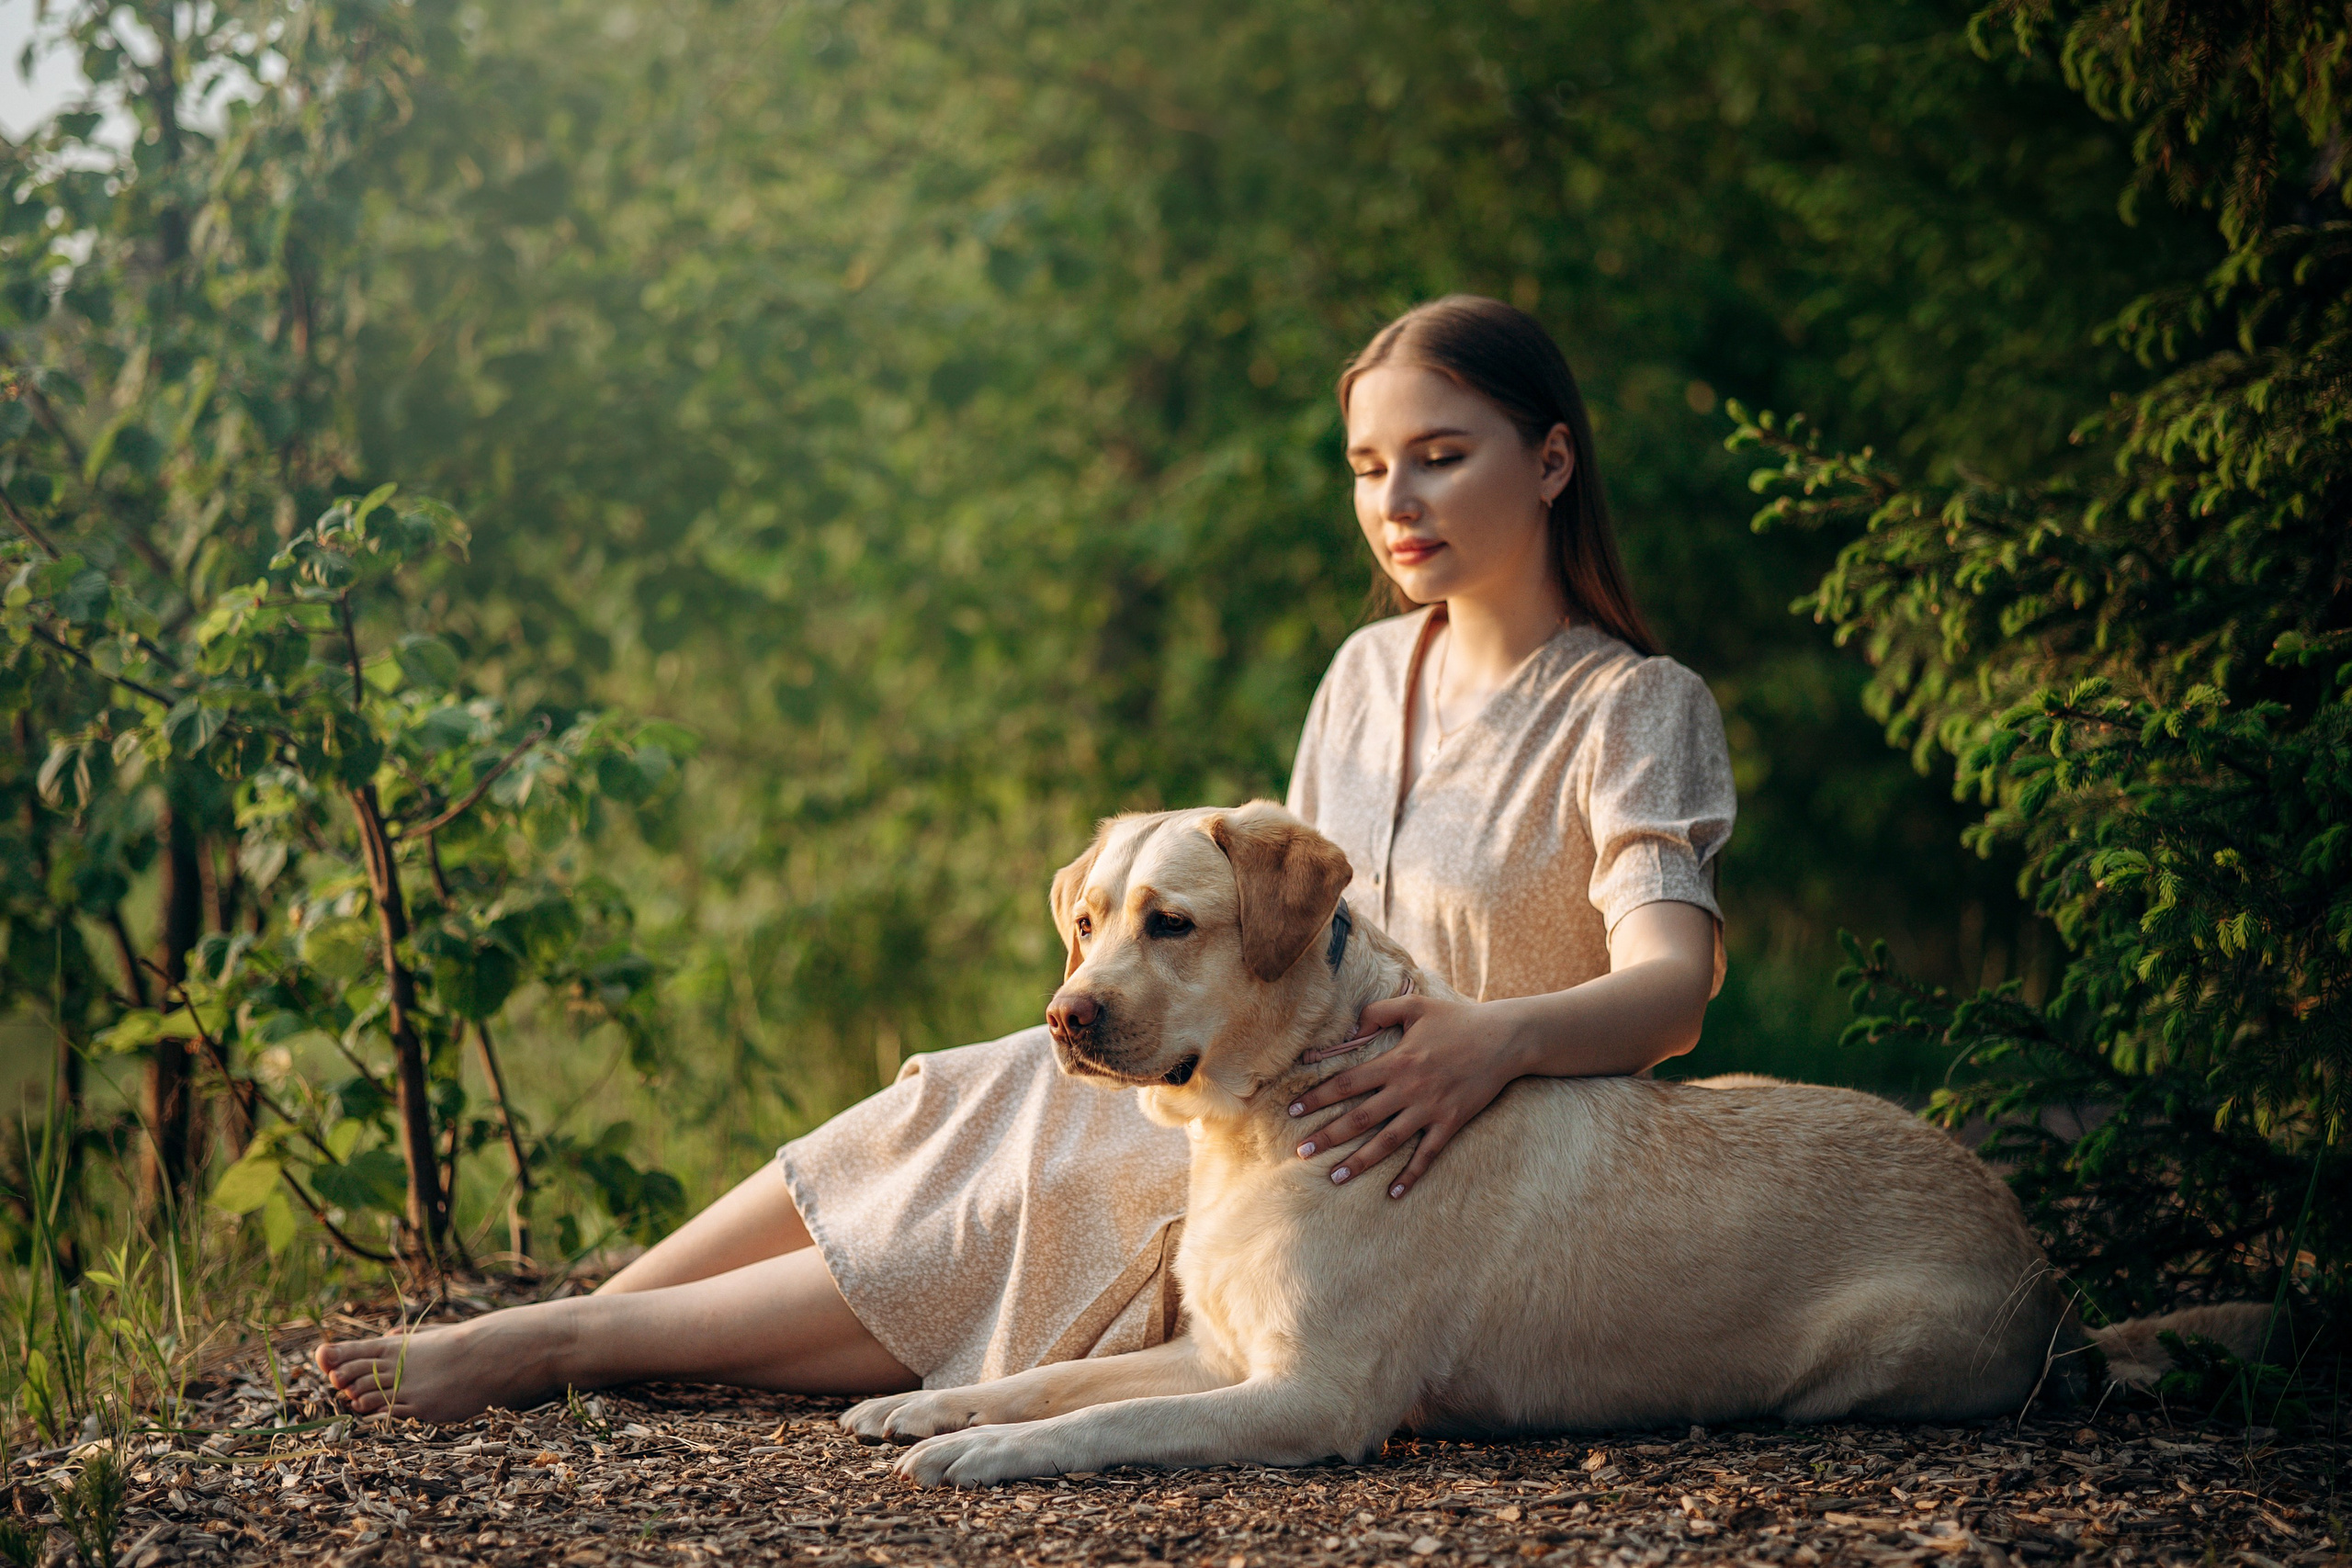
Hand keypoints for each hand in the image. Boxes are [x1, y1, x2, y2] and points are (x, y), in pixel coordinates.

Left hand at [1285, 992, 1525, 1198]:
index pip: (1347, 1082)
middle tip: (1300, 1151)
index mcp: (1396, 1060)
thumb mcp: (1416, 1006)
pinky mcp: (1451, 1123)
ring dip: (1360, 1162)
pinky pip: (1427, 1155)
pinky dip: (1410, 1176)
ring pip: (1388, 1142)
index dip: (1317, 1096)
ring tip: (1334, 1178)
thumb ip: (1378, 1012)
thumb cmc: (1458, 1020)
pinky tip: (1393, 1195)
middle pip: (1359, 1117)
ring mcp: (1430, 1109)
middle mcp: (1408, 1089)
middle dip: (1327, 1135)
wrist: (1505, 1039)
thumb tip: (1348, 1027)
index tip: (1293, 1110)